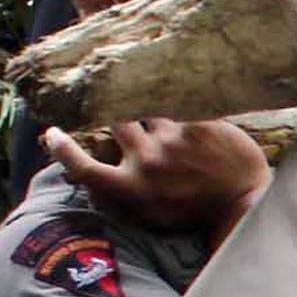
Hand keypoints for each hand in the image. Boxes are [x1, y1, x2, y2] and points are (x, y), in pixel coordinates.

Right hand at [45, 116, 268, 234]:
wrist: (244, 202)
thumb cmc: (197, 208)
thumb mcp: (152, 211)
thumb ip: (124, 191)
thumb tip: (95, 176)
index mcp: (131, 189)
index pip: (84, 169)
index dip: (63, 151)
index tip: (52, 133)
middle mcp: (146, 163)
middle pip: (114, 120)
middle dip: (115, 108)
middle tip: (118, 99)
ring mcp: (171, 140)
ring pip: (147, 106)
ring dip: (152, 104)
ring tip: (161, 99)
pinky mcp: (196, 123)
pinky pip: (178, 99)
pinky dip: (179, 94)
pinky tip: (186, 84)